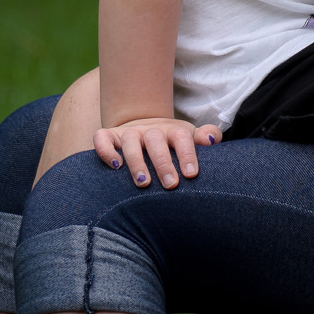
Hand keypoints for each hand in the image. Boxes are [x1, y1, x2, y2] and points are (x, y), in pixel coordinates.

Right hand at [94, 117, 221, 188]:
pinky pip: (102, 138)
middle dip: (163, 163)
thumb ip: (206, 137)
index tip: (191, 174)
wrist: (145, 129)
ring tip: (143, 183)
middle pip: (155, 140)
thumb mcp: (190, 139)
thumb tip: (211, 139)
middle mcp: (151, 131)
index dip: (186, 154)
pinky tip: (114, 166)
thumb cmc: (172, 143)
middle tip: (171, 185)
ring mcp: (130, 133)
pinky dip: (105, 150)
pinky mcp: (111, 136)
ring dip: (136, 161)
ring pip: (130, 141)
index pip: (181, 138)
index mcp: (173, 131)